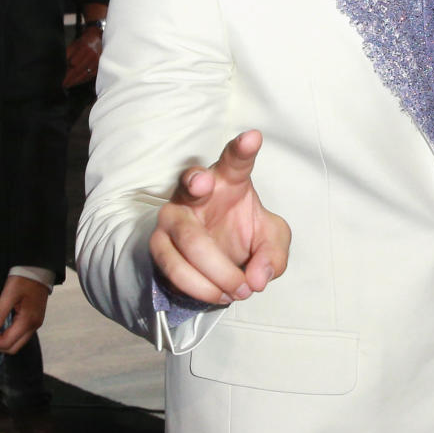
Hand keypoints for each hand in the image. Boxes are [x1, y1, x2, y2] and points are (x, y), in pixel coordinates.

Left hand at [0, 275, 49, 353]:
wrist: (39, 271)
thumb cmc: (24, 280)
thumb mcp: (8, 294)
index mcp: (27, 321)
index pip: (6, 342)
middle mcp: (33, 326)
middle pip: (13, 347)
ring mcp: (35, 324)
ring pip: (16, 343)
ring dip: (0, 342)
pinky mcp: (33, 320)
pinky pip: (19, 335)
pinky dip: (6, 336)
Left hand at [63, 29, 102, 88]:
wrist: (100, 39)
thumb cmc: (86, 40)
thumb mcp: (76, 43)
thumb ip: (69, 52)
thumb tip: (62, 63)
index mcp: (85, 48)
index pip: (73, 63)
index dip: (66, 71)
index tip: (60, 75)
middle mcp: (92, 55)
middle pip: (78, 70)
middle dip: (69, 78)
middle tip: (62, 83)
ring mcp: (97, 62)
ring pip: (84, 75)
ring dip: (75, 81)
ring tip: (68, 84)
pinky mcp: (99, 67)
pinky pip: (90, 76)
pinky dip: (82, 80)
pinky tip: (77, 82)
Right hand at [150, 130, 290, 305]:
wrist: (215, 262)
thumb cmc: (243, 236)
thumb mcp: (271, 244)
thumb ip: (273, 256)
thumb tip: (257, 278)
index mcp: (230, 180)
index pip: (236, 161)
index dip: (242, 149)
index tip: (253, 137)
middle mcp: (197, 191)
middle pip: (193, 183)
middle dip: (196, 183)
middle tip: (205, 182)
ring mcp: (174, 215)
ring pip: (188, 238)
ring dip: (218, 270)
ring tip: (241, 289)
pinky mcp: (160, 244)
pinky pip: (174, 266)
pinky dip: (201, 286)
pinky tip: (221, 295)